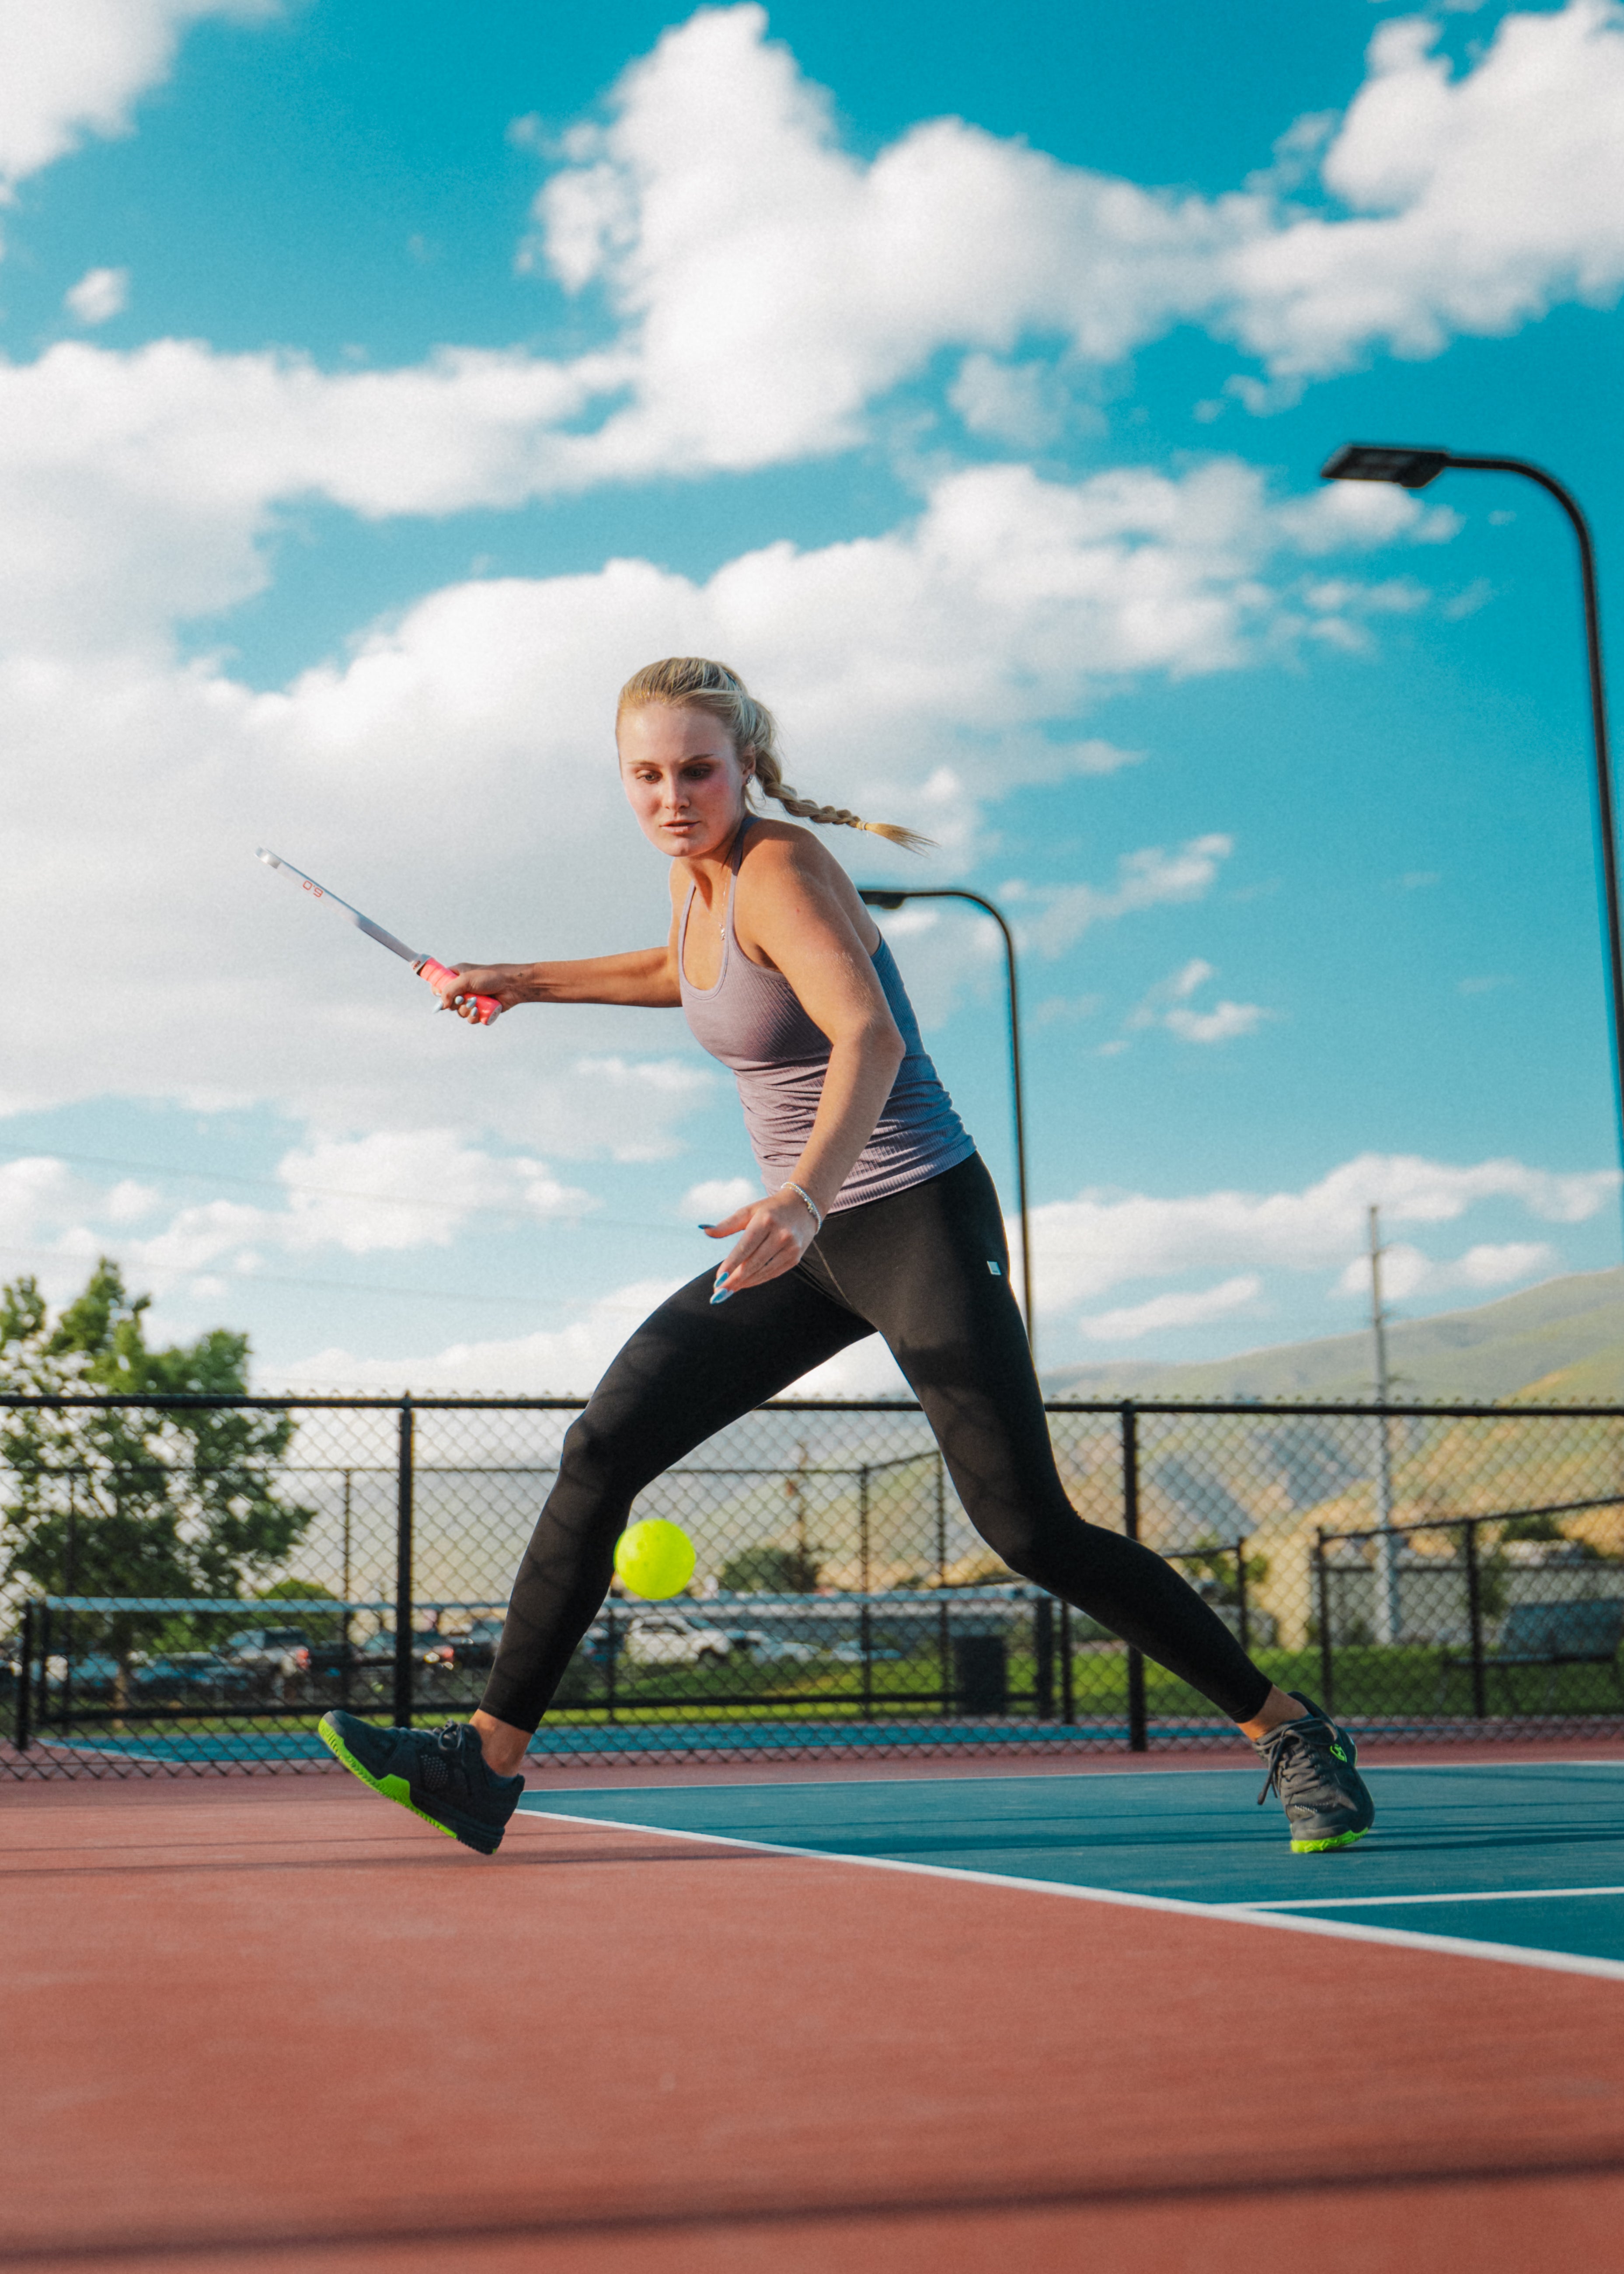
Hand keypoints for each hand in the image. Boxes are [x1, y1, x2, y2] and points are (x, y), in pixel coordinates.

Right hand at [435, 964, 525, 1020]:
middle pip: (448, 1003)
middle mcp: (463, 988)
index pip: (439, 985)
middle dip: (456, 1003)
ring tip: (476, 1003)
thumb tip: (441, 1005)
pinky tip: (479, 1011)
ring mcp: (472, 1000)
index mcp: (456, 976)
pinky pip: (470, 1019)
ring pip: (459, 1013)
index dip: (438, 992)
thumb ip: (449, 990)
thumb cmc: (490, 977)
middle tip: (464, 998)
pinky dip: (474, 1017)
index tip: (440, 995)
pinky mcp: (480, 1010)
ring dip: (466, 1010)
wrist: (512, 985)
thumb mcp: (466, 979)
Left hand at [701, 1188, 819, 1299]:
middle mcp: (781, 1234)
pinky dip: (757, 1280)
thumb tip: (705, 1230)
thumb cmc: (770, 1209)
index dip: (731, 1265)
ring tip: (728, 1291)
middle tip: (718, 1293)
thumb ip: (727, 1224)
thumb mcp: (748, 1211)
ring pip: (763, 1271)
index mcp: (766, 1220)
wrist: (803, 1206)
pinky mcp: (795, 1257)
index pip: (745, 1247)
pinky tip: (744, 1284)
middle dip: (734, 1280)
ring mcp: (791, 1247)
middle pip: (753, 1263)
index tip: (718, 1280)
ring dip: (744, 1283)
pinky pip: (773, 1273)